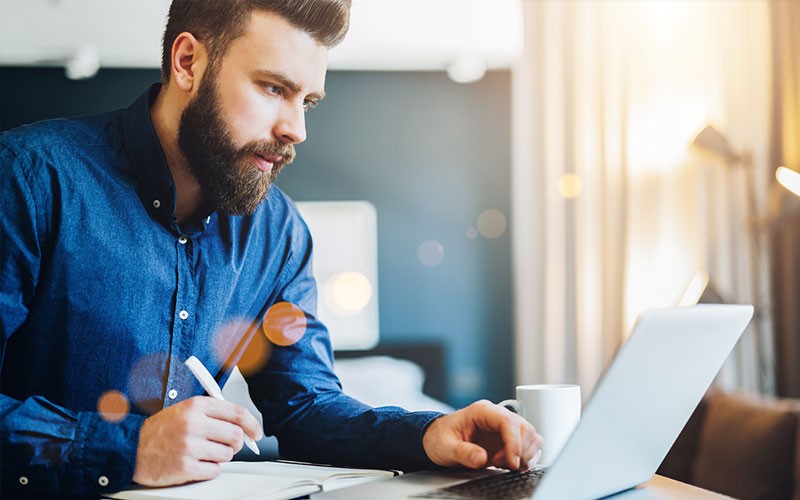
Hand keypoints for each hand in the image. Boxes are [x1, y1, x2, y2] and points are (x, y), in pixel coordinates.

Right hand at [132, 396, 262, 485]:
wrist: (132, 449)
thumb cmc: (160, 431)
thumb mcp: (185, 411)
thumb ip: (213, 414)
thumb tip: (243, 424)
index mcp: (196, 406)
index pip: (237, 413)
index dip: (252, 424)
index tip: (256, 433)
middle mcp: (193, 424)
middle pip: (236, 435)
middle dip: (237, 444)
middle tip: (228, 446)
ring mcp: (189, 446)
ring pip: (227, 455)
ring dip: (221, 457)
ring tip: (204, 454)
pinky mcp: (184, 467)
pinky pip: (214, 471)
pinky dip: (209, 470)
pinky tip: (196, 464)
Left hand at [422, 400, 542, 469]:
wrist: (436, 440)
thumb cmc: (440, 437)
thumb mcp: (445, 446)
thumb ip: (462, 452)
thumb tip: (481, 457)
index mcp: (482, 412)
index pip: (508, 421)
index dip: (514, 442)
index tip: (511, 462)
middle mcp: (497, 417)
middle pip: (525, 429)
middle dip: (519, 451)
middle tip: (500, 464)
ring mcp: (504, 429)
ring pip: (531, 437)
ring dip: (524, 455)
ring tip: (503, 464)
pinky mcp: (508, 440)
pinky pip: (529, 446)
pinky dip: (525, 458)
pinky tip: (509, 464)